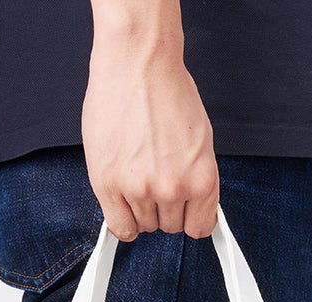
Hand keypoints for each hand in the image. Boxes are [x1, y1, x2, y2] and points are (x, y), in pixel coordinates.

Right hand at [83, 1, 219, 240]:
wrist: (137, 63)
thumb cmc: (168, 92)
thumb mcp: (200, 141)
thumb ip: (196, 180)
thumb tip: (194, 208)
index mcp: (202, 179)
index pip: (199, 227)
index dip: (189, 216)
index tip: (182, 209)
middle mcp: (173, 188)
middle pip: (170, 227)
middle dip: (164, 208)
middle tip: (155, 177)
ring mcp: (139, 188)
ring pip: (144, 226)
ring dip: (140, 208)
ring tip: (136, 173)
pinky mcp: (109, 184)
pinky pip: (120, 227)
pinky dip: (122, 221)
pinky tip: (122, 202)